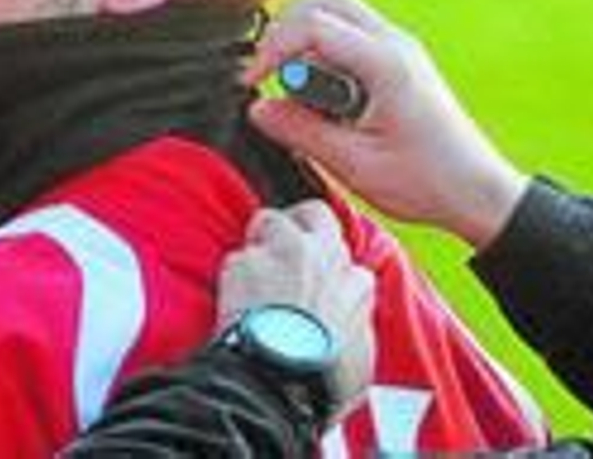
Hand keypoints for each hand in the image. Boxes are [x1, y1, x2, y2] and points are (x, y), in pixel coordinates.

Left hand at [218, 201, 374, 418]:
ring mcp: (282, 252)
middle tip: (284, 240)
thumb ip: (356, 327)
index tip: (316, 278)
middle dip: (299, 220)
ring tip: (253, 267)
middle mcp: (323, 255)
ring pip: (269, 220)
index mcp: (355, 281)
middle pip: (314, 212)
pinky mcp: (244, 261)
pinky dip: (234, 275)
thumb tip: (351, 324)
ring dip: (261, 239)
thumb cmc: (321, 377)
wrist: (279, 379)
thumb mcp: (360, 359)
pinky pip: (237, 257)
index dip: (328, 265)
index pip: (345, 255)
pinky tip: (232, 298)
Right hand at [243, 0, 528, 248]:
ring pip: (338, 16)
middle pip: (325, 0)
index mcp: (387, 63)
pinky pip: (352, 39)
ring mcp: (400, 50)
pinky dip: (328, 59)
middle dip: (287, 32)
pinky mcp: (399, 64)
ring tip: (310, 102)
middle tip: (272, 77)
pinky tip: (331, 105)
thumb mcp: (355, 165)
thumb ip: (302, 132)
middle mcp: (396, 44)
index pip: (313, 25)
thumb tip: (259, 108)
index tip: (253, 83)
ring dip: (309, 47)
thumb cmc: (429, 182)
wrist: (478, 192)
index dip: (272, 49)